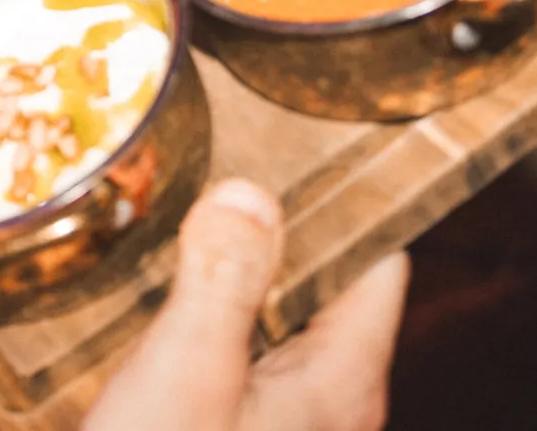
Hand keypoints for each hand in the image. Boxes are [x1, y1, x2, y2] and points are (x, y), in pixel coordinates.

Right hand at [81, 179, 406, 430]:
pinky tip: (157, 301)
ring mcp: (282, 430)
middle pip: (325, 293)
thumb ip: (223, 280)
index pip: (379, 266)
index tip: (327, 134)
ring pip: (275, 329)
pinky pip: (237, 364)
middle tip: (237, 154)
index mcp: (339, 384)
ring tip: (190, 212)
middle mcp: (325, 411)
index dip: (357, 198)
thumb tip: (253, 194)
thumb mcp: (188, 375)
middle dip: (282, 228)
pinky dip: (208, 321)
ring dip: (238, 275)